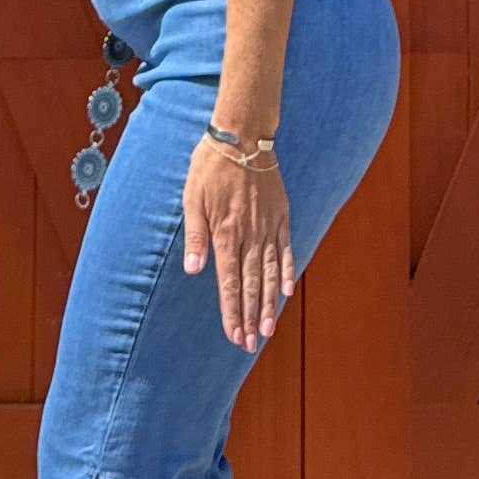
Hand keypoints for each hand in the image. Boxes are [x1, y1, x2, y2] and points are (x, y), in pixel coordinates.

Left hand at [184, 137, 294, 353]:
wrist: (242, 135)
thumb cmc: (210, 166)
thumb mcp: (192, 198)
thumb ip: (196, 235)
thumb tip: (194, 270)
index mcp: (225, 232)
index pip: (230, 282)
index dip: (232, 311)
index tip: (233, 335)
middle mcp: (249, 233)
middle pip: (251, 284)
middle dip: (250, 317)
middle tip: (250, 344)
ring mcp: (268, 225)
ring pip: (269, 272)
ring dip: (269, 303)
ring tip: (268, 329)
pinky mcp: (281, 214)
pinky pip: (285, 248)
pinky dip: (286, 271)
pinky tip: (287, 291)